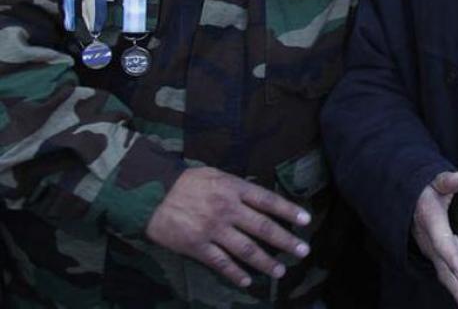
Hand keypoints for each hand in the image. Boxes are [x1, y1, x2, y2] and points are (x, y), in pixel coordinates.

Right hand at [146, 167, 311, 288]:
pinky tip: (247, 281)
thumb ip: (238, 188)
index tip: (306, 220)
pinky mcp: (197, 246)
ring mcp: (212, 229)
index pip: (268, 200)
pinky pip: (221, 263)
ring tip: (280, 272)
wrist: (151, 194)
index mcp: (234, 188)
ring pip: (246, 249)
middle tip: (303, 251)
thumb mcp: (216, 175)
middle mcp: (227, 209)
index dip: (289, 210)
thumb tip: (261, 200)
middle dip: (286, 241)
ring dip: (265, 262)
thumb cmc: (186, 182)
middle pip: (263, 228)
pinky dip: (235, 273)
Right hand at [412, 171, 457, 308]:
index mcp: (431, 227)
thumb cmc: (423, 193)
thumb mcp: (432, 182)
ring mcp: (441, 251)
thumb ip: (445, 181)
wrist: (407, 204)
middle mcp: (435, 244)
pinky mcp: (447, 252)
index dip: (453, 262)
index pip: (443, 246)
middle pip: (457, 267)